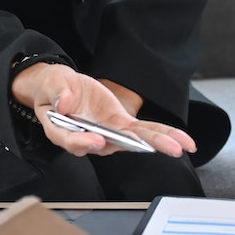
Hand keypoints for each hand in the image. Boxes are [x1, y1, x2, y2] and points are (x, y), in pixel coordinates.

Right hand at [12, 63, 195, 158]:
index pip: (73, 141)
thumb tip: (65, 103)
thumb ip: (58, 93)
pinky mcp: (120, 126)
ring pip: (134, 141)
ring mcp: (108, 134)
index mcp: (64, 132)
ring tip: (180, 147)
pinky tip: (183, 142)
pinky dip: (163, 135)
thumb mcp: (51, 84)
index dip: (84, 142)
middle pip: (113, 145)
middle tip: (162, 150)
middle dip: (139, 147)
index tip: (96, 140)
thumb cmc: (52, 89)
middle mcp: (89, 138)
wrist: (62, 88)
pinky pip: (143, 132)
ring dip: (159, 143)